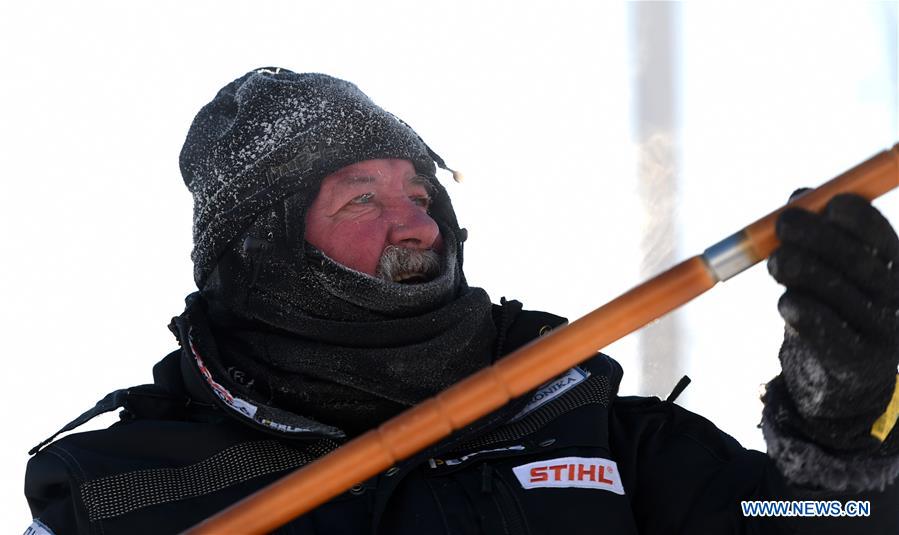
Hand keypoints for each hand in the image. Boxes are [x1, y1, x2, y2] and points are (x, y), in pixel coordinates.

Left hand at [764, 193, 898, 452]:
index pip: (881, 236)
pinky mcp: (855, 361)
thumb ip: (818, 226)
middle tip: (783, 223)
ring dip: (802, 270)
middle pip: (858, 262)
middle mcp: (894, 297)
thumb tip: (798, 195)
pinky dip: (801, 310)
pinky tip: (787, 302)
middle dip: (817, 237)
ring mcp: (879, 332)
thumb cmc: (832, 299)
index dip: (857, 216)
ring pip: (837, 294)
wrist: (846, 371)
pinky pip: (825, 330)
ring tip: (777, 261)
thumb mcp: (830, 262)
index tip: (829, 203)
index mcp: (893, 265)